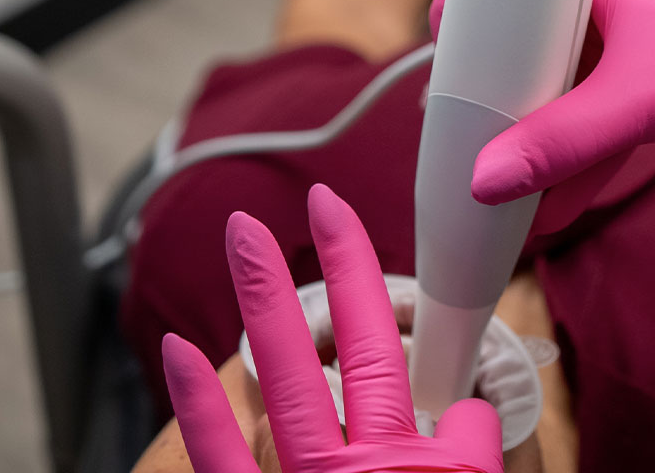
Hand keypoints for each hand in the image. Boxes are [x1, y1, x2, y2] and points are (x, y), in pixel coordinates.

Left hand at [162, 185, 503, 472]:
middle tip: (290, 207)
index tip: (340, 216)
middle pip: (327, 346)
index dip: (362, 271)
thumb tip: (476, 413)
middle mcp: (351, 460)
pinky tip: (177, 351)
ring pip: (276, 380)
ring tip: (241, 241)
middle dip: (309, 273)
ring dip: (255, 308)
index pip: (384, 342)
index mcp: (406, 455)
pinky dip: (200, 404)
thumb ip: (476, 457)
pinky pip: (219, 462)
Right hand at [430, 0, 654, 221]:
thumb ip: (564, 143)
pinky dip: (583, 137)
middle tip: (476, 145)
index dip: (467, 38)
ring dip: (545, 129)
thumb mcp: (645, 103)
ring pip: (564, 76)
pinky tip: (563, 191)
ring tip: (515, 185)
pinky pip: (600, 95)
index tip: (445, 89)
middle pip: (528, 42)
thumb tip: (490, 177)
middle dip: (504, 102)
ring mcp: (634, 21)